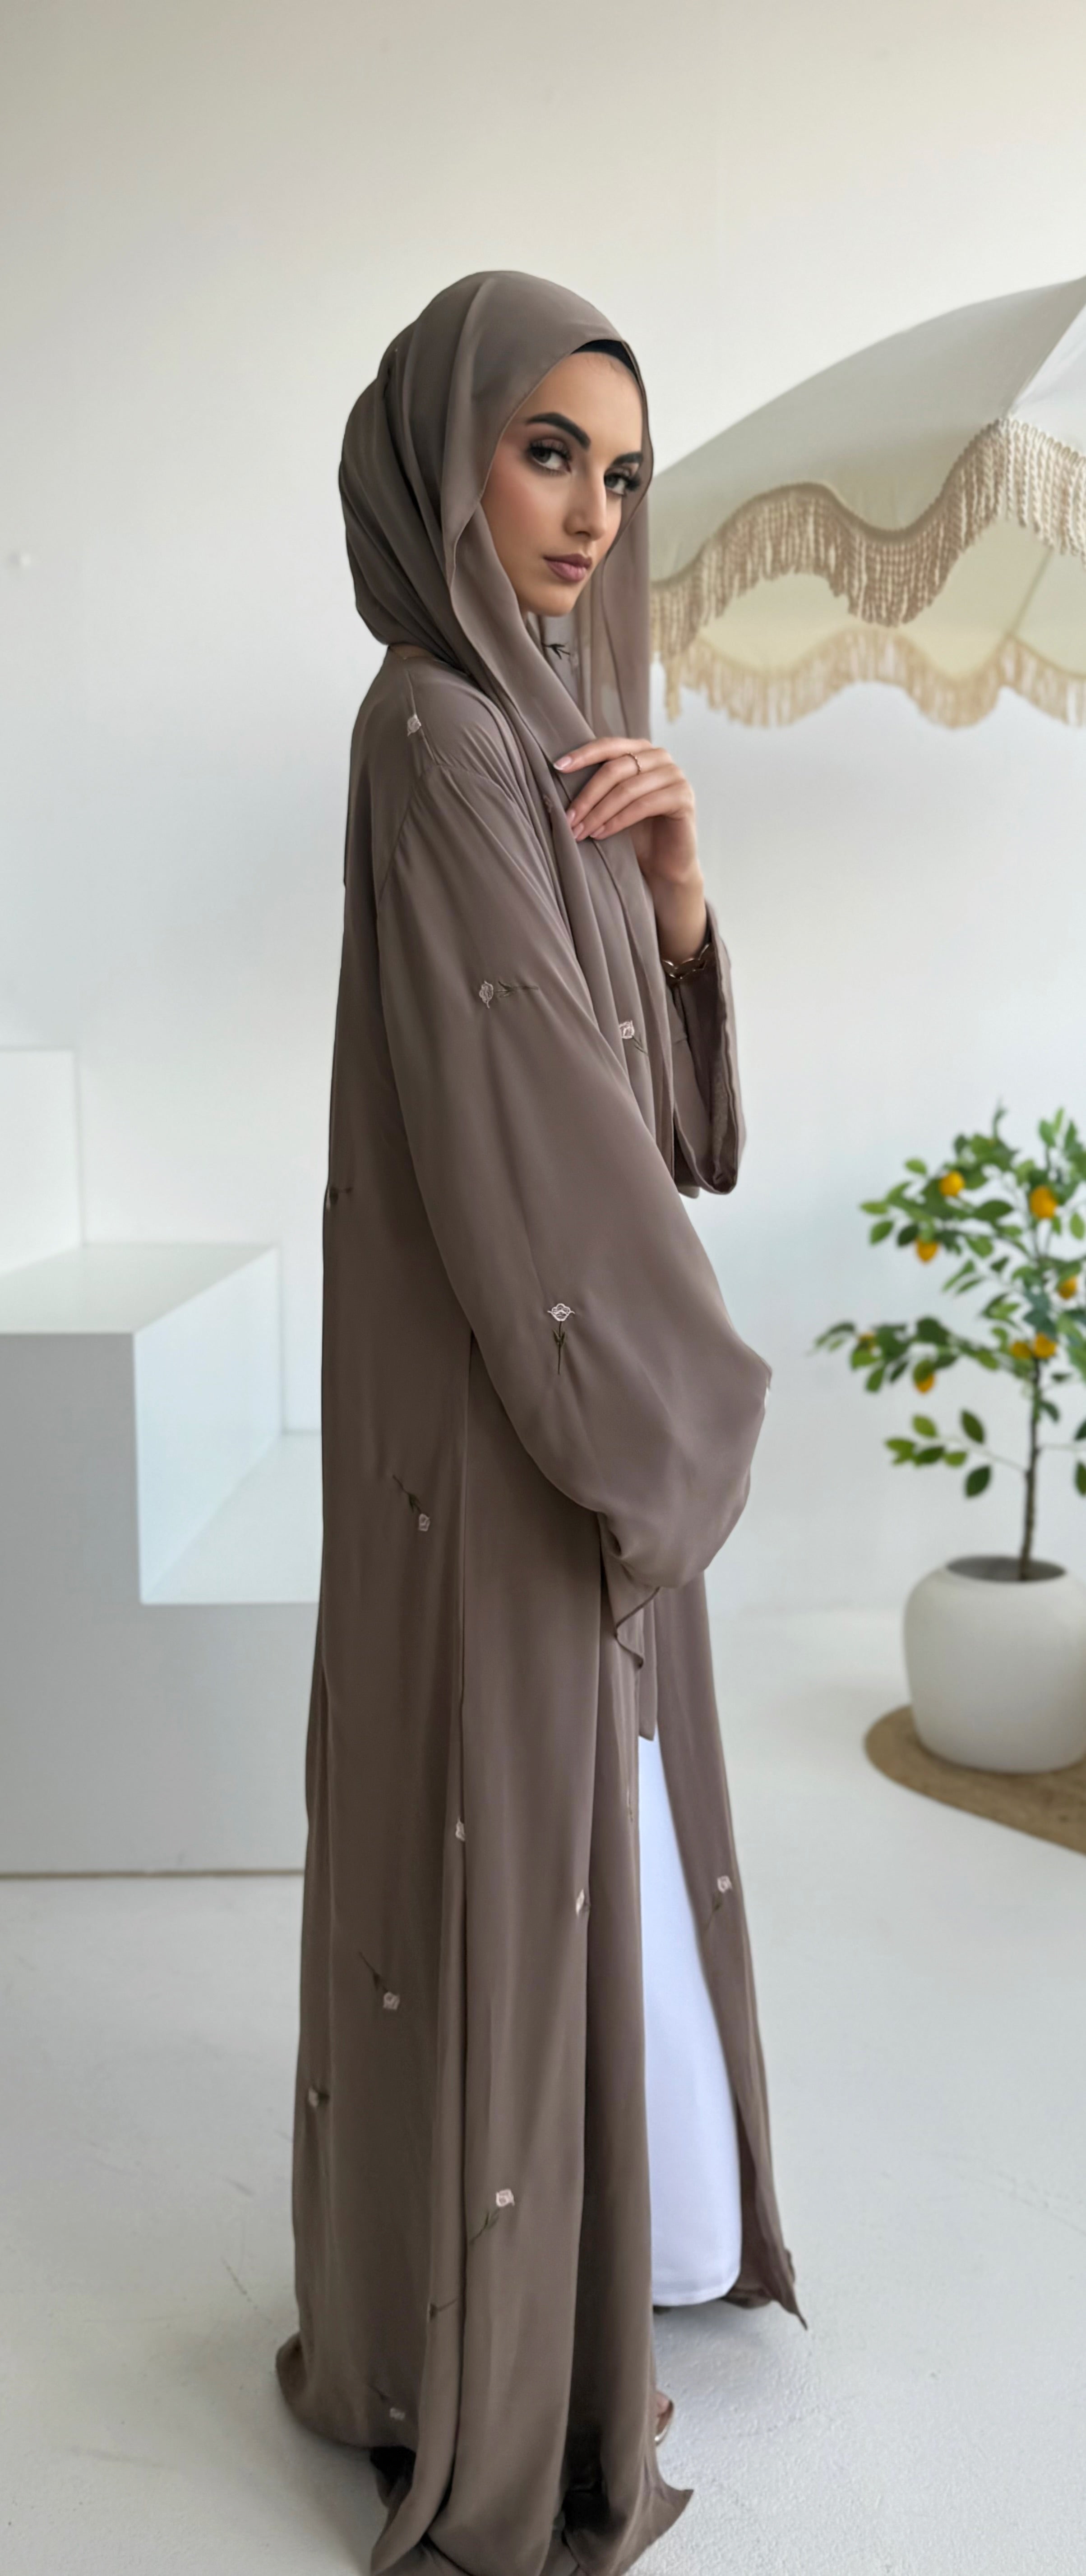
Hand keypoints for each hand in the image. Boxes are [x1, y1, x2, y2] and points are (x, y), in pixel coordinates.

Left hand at [555, 736, 706, 963]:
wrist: (664, 865)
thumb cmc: (634, 833)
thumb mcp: (611, 804)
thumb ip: (598, 785)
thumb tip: (557, 774)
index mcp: (641, 751)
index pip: (609, 745)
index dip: (583, 755)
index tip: (557, 767)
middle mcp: (661, 757)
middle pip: (615, 768)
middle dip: (587, 795)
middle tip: (568, 818)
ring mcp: (675, 776)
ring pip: (627, 788)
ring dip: (599, 811)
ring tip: (580, 831)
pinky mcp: (683, 798)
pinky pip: (644, 805)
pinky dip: (618, 820)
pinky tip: (601, 834)